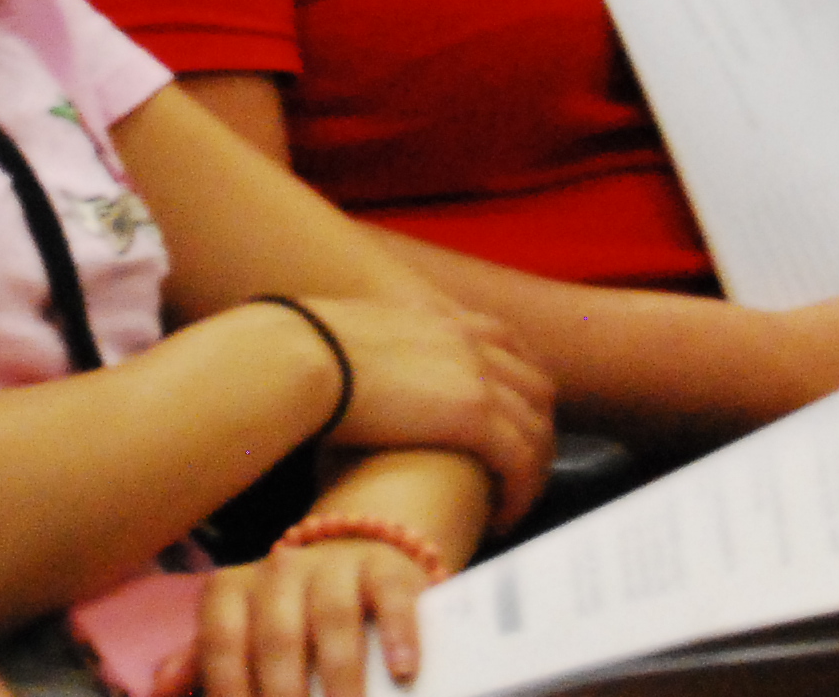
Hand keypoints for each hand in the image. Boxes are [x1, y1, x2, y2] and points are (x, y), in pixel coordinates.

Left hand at [183, 538, 432, 696]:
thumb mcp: (240, 630)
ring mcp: (335, 566)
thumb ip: (202, 662)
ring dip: (341, 679)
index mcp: (233, 590)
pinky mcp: (386, 570)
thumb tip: (159, 693)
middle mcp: (279, 570)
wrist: (352, 557)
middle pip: (277, 638)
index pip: (223, 647)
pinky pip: (392, 599)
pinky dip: (398, 635)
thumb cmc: (287, 613)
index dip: (230, 693)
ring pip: (334, 619)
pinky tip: (405, 672)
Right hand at [288, 298, 555, 523]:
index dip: (521, 379)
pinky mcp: (473, 416)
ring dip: (534, 470)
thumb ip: (372, 350)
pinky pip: (520, 460)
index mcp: (440, 319)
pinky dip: (520, 492)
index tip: (515, 413)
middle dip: (539, 430)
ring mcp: (476, 375)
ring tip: (514, 503)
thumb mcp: (352, 337)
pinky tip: (501, 518)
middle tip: (523, 471)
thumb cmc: (300, 352)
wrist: (300, 355)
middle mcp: (468, 341)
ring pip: (537, 428)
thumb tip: (347, 370)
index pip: (506, 341)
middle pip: (536, 387)